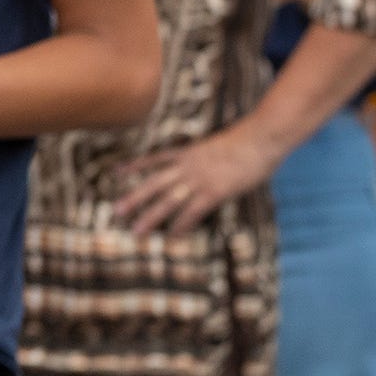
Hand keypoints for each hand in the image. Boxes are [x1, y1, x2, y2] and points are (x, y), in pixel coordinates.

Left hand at [115, 127, 284, 233]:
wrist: (260, 138)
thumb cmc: (247, 139)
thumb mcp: (219, 143)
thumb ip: (207, 154)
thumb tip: (206, 161)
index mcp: (188, 152)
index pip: (154, 159)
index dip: (134, 166)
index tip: (115, 171)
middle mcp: (187, 166)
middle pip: (154, 183)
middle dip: (134, 198)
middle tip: (116, 211)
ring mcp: (199, 179)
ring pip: (168, 201)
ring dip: (151, 217)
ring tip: (136, 231)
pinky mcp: (214, 192)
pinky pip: (193, 212)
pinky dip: (181, 225)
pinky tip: (172, 237)